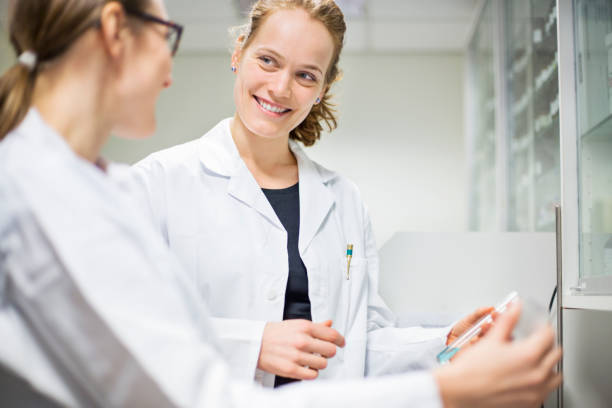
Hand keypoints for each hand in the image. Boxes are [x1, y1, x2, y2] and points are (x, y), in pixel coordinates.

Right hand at [257, 319, 344, 379]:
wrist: (255, 343)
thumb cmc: (276, 333)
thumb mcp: (296, 324)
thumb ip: (315, 326)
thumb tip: (330, 323)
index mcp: (305, 327)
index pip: (332, 335)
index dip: (340, 340)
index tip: (341, 343)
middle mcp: (302, 340)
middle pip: (331, 351)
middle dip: (329, 352)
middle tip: (323, 352)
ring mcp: (296, 356)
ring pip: (323, 364)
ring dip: (320, 363)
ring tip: (311, 359)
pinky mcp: (291, 369)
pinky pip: (313, 375)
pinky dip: (312, 372)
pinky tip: (306, 367)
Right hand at [435, 302, 561, 407]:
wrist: (461, 390)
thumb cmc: (472, 369)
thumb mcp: (492, 338)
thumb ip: (508, 320)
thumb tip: (515, 307)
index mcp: (528, 356)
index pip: (548, 335)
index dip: (543, 326)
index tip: (537, 326)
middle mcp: (537, 375)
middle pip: (556, 353)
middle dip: (547, 344)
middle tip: (535, 340)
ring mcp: (535, 392)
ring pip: (556, 375)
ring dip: (549, 365)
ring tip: (535, 360)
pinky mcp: (530, 404)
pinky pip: (546, 391)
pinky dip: (542, 383)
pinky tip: (528, 377)